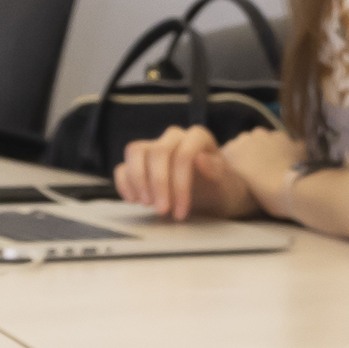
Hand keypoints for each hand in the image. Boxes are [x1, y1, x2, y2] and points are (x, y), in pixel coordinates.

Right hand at [114, 126, 231, 219]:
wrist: (213, 193)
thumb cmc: (220, 186)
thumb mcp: (225, 183)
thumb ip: (216, 170)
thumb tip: (200, 158)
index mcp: (198, 137)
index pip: (183, 154)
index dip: (180, 184)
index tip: (182, 210)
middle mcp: (174, 137)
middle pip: (158, 152)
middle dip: (159, 184)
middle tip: (162, 210)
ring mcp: (155, 146)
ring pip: (135, 152)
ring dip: (139, 181)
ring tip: (147, 204)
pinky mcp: (140, 161)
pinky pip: (123, 165)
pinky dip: (124, 183)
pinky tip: (133, 200)